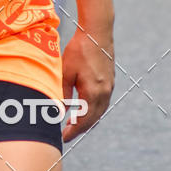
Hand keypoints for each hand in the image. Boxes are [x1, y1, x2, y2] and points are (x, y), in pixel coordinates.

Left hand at [62, 26, 113, 141]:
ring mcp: (109, 87)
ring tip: (74, 123)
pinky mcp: (110, 81)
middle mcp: (104, 93)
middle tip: (66, 133)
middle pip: (93, 119)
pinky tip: (85, 108)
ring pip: (99, 111)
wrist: (97, 32)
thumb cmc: (80, 50)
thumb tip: (59, 109)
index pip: (84, 120)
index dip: (73, 130)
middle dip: (80, 128)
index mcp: (93, 92)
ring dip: (87, 119)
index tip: (63, 137)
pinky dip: (93, 109)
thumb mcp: (66, 71)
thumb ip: (63, 92)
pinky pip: (102, 102)